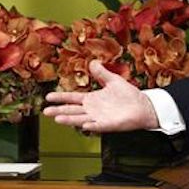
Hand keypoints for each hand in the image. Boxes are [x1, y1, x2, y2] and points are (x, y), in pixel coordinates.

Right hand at [43, 61, 158, 133]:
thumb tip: (92, 62)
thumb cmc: (128, 95)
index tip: (48, 97)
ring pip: (81, 119)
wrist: (143, 106)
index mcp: (92, 99)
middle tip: (46, 111)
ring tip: (58, 119)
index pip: (72, 98)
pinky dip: (92, 126)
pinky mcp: (109, 124)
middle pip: (72, 110)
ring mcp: (100, 118)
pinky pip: (99, 126)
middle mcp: (93, 110)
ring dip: (70, 119)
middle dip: (59, 110)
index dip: (60, 98)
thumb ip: (102, 73)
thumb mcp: (113, 80)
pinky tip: (85, 125)